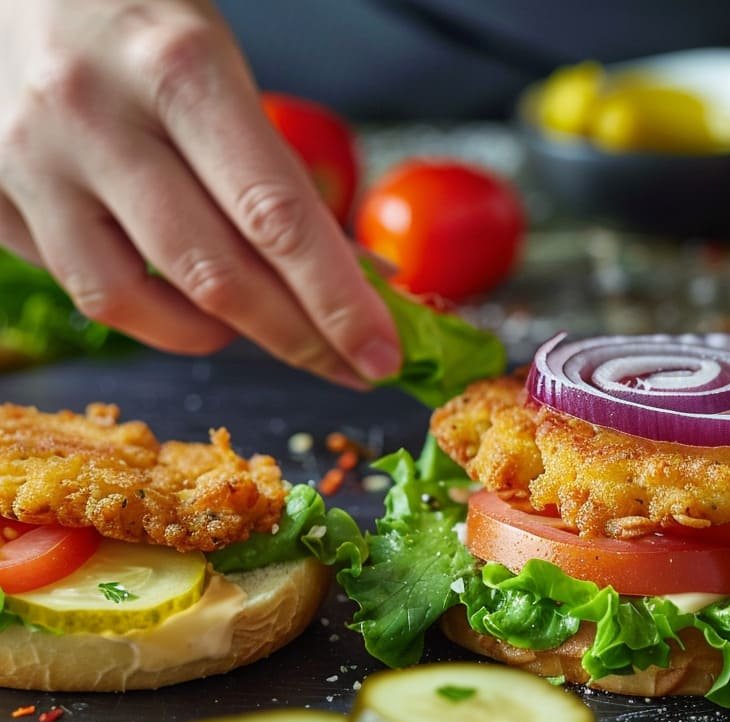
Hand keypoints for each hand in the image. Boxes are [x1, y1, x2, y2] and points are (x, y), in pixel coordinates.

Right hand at [0, 0, 398, 386]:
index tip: (382, 354)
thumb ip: (276, 168)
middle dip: (298, 338)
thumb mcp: (222, 61)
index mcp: (180, 70)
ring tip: (251, 325)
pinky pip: (73, 283)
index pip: (277, 218)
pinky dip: (139, 304)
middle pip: (214, 274)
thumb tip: (354, 276)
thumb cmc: (138, 17)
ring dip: (211, 335)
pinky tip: (172, 289)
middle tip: (349, 366)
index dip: (337, 302)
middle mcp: (94, 116)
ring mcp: (28, 159)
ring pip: (130, 300)